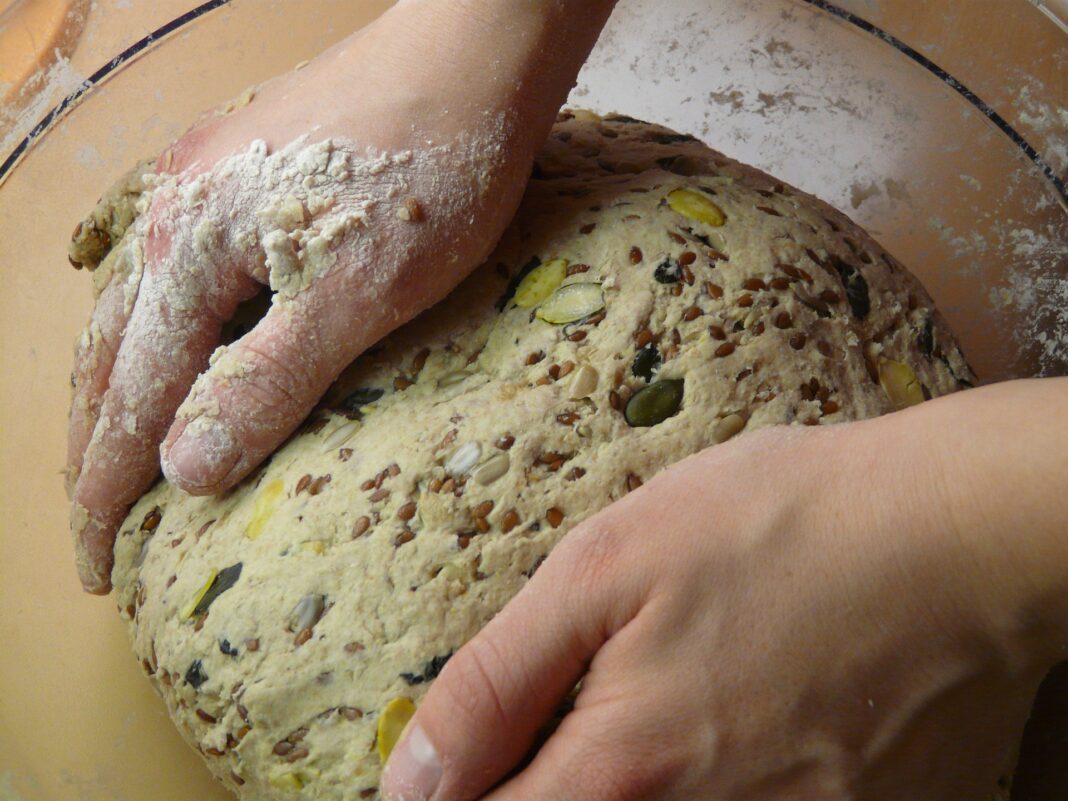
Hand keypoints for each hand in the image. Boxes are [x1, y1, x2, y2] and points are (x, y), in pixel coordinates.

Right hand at [67, 0, 616, 592]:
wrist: (467, 58)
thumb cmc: (426, 173)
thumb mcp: (354, 298)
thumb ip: (265, 382)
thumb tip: (181, 471)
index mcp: (188, 254)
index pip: (131, 400)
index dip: (108, 490)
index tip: (95, 563)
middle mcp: (172, 217)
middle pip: (108, 358)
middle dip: (95, 450)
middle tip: (93, 529)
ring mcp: (199, 186)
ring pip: (132, 314)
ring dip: (116, 394)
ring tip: (115, 457)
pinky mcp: (238, 174)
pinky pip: (169, 274)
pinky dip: (155, 337)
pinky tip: (169, 350)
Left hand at [382, 381, 1067, 800]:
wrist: (961, 534)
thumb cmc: (781, 525)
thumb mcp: (610, 565)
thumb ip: (499, 677)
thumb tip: (414, 774)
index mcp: (628, 768)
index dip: (460, 797)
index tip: (468, 767)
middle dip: (556, 782)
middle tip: (595, 709)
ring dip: (648, 776)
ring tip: (685, 694)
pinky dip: (737, 777)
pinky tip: (757, 713)